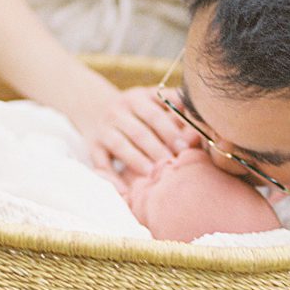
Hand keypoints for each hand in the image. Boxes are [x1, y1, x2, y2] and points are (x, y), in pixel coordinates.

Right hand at [84, 85, 199, 187]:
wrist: (95, 107)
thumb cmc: (138, 108)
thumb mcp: (152, 98)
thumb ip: (173, 102)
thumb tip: (197, 113)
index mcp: (137, 98)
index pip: (154, 114)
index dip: (170, 131)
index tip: (186, 147)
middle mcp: (118, 111)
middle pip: (139, 131)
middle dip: (157, 149)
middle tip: (173, 164)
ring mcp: (103, 128)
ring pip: (120, 145)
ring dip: (137, 161)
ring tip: (153, 175)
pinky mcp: (92, 146)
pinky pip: (101, 163)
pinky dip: (111, 179)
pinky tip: (125, 191)